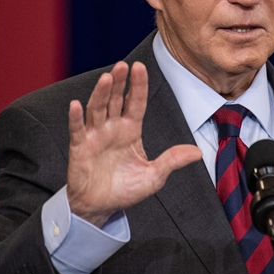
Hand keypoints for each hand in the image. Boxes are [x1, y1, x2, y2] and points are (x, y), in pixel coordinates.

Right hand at [66, 61, 201, 226]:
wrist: (101, 208)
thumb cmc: (125, 190)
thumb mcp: (154, 176)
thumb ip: (172, 161)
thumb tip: (197, 152)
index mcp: (130, 130)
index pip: (136, 102)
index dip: (138, 86)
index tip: (140, 67)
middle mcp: (112, 128)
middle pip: (116, 100)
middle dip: (119, 83)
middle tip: (123, 65)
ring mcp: (95, 136)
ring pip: (97, 109)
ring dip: (101, 94)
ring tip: (106, 78)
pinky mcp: (80, 148)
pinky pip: (78, 130)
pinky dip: (76, 118)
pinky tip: (76, 105)